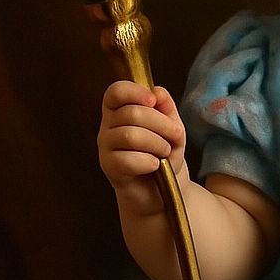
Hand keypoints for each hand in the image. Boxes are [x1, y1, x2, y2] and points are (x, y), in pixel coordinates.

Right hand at [98, 81, 186, 210]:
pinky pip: (126, 159)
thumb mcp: (172, 127)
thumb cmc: (164, 154)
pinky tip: (155, 165)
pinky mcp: (108, 166)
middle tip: (174, 136)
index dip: (134, 92)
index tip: (153, 101)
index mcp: (121, 110)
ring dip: (157, 144)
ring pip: (130, 136)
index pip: (116, 91)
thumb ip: (166, 108)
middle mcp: (108, 125)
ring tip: (165, 152)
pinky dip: (148, 162)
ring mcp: (105, 146)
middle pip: (131, 113)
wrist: (162, 188)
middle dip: (161, 124)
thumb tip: (157, 92)